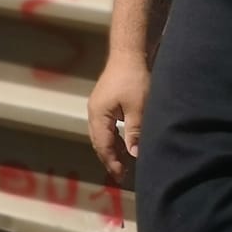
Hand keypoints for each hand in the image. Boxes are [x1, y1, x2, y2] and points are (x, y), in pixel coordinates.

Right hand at [86, 50, 150, 183]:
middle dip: (109, 158)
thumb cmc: (133, 80)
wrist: (128, 54)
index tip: (120, 176)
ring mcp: (98, 106)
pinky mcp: (105, 102)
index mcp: (98, 114)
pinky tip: (123, 144)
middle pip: (98, 141)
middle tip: (121, 175)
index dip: (112, 162)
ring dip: (111, 149)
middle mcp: (94, 112)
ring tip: (123, 163)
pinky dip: (113, 138)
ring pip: (101, 134)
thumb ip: (134, 132)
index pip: (103, 145)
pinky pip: (105, 127)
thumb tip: (134, 155)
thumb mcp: (138, 109)